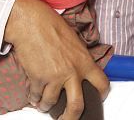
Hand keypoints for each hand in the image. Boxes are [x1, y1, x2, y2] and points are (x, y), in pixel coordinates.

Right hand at [4, 0, 108, 117]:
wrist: (31, 23)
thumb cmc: (53, 27)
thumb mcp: (75, 42)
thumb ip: (79, 59)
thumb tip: (80, 73)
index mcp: (85, 61)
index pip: (101, 83)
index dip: (101, 93)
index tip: (97, 97)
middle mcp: (71, 72)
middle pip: (77, 106)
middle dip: (71, 118)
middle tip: (67, 119)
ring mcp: (54, 77)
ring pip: (50, 103)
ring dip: (45, 106)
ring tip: (43, 104)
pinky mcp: (37, 78)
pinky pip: (35, 96)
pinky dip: (33, 99)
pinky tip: (33, 96)